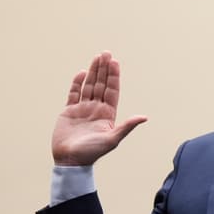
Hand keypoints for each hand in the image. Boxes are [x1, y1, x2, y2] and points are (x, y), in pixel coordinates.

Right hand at [51, 51, 146, 165]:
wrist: (71, 161)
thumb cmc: (93, 152)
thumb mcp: (113, 139)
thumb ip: (127, 126)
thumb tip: (144, 117)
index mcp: (108, 113)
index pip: (112, 90)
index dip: (113, 76)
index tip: (115, 62)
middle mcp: (96, 108)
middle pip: (101, 84)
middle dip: (104, 69)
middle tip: (106, 53)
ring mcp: (82, 109)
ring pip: (89, 86)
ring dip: (92, 72)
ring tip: (96, 58)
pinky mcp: (69, 112)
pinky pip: (73, 94)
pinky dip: (77, 83)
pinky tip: (82, 73)